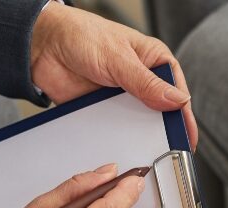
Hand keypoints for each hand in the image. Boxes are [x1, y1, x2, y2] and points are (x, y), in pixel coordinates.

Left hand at [30, 2, 197, 148]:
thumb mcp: (118, 58)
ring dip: (140, 136)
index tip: (186, 136)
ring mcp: (123, 97)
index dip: (183, 115)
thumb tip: (176, 100)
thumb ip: (146, 82)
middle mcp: (142, 80)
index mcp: (154, 61)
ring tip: (145, 152)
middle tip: (167, 150)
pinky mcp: (104, 110)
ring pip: (139, 123)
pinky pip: (115, 129)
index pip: (177, 92)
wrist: (42, 46)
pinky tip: (120, 146)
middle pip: (161, 112)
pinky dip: (117, 138)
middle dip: (163, 130)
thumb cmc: (81, 35)